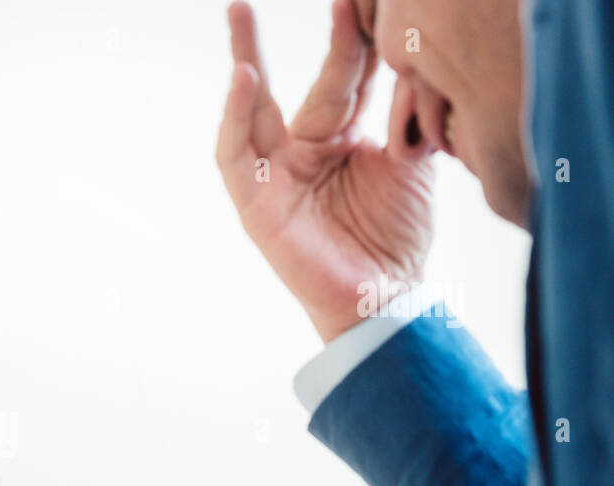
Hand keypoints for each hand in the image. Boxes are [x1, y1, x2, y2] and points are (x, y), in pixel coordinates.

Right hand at [216, 0, 434, 342]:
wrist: (383, 297)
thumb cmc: (396, 238)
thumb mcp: (412, 164)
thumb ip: (409, 115)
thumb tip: (410, 58)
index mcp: (343, 139)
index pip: (348, 75)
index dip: (355, 36)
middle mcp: (305, 151)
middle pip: (298, 81)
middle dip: (291, 35)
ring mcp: (276, 175)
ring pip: (254, 110)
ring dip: (245, 61)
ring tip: (239, 14)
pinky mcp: (254, 204)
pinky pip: (234, 155)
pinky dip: (234, 117)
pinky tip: (241, 80)